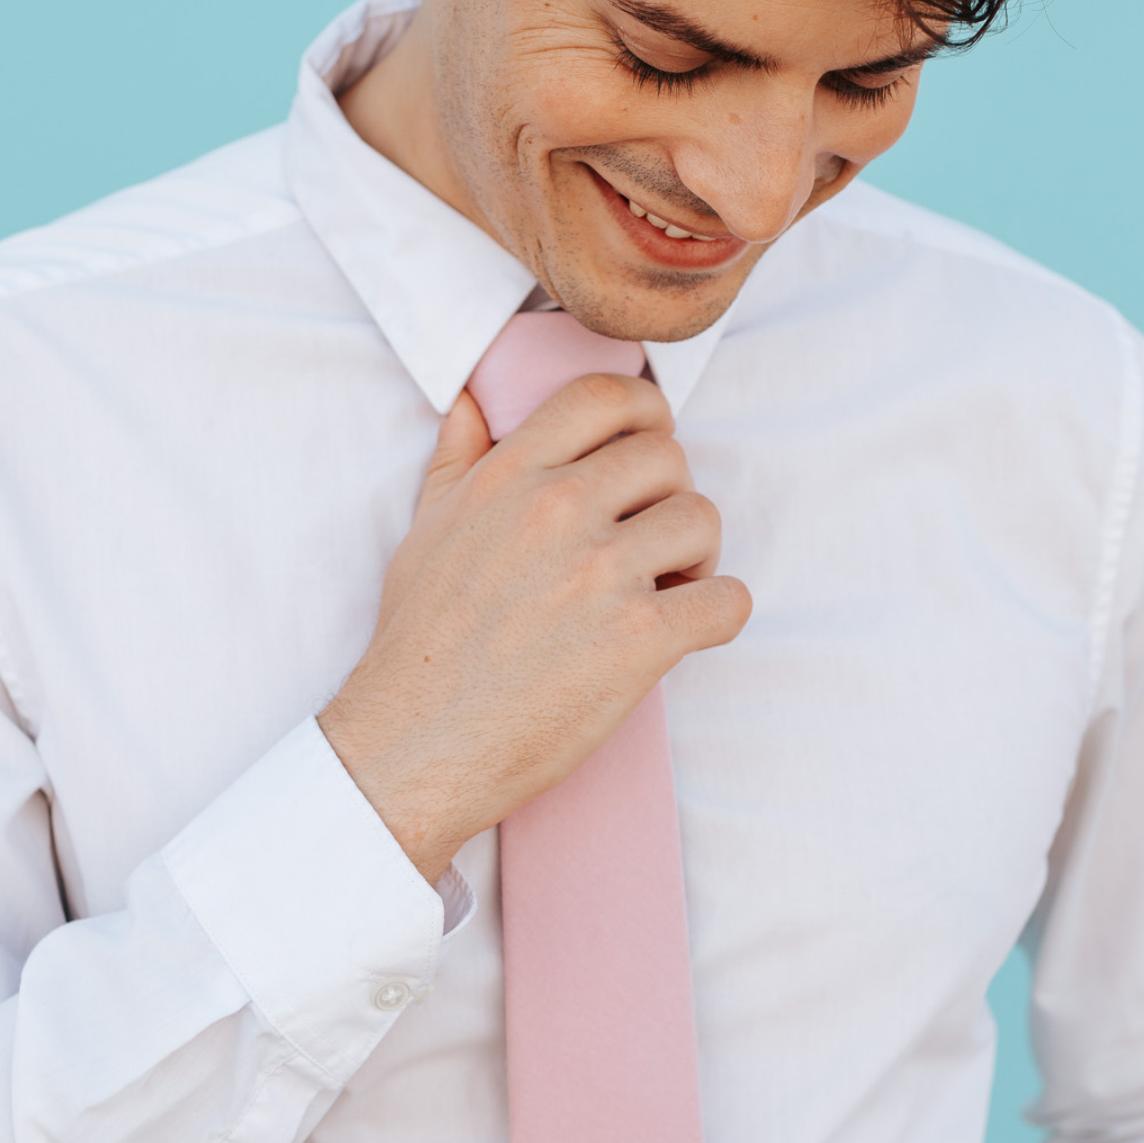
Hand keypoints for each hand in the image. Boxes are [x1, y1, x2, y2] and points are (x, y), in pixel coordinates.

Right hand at [319, 372, 751, 883]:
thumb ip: (457, 462)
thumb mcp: (424, 534)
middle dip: (668, 498)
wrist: (415, 744)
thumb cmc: (417, 646)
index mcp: (509, 476)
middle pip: (667, 457)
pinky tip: (685, 634)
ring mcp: (601, 573)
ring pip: (703, 519)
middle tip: (649, 546)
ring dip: (698, 556)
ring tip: (663, 592)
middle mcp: (557, 510)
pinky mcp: (639, 640)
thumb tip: (472, 404)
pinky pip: (728, 600)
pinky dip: (720, 615)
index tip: (651, 449)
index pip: (607, 398)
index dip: (647, 414)